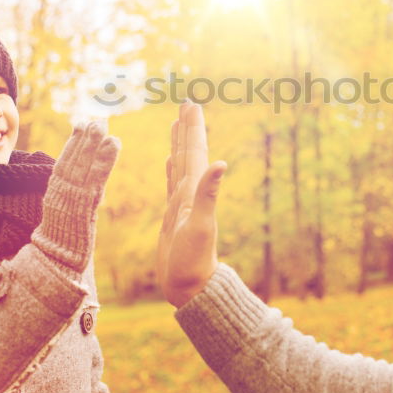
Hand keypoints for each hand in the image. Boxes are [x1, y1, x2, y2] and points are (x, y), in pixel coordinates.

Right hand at [34, 120, 119, 273]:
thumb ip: (68, 196)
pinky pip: (96, 177)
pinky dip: (105, 159)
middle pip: (74, 159)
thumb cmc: (61, 240)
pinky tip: (114, 143)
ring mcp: (73, 196)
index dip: (73, 143)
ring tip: (102, 125)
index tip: (80, 123)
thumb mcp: (62, 214)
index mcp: (55, 192)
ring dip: (93, 143)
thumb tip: (75, 181)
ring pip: (83, 164)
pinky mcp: (86, 203)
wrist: (56, 261)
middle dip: (84, 138)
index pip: (64, 162)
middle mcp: (62, 190)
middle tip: (96, 120)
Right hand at [158, 102, 226, 307]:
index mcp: (195, 192)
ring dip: (179, 143)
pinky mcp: (174, 216)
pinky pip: (172, 184)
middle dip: (187, 128)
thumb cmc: (194, 262)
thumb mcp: (201, 226)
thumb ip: (208, 194)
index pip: (195, 152)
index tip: (191, 105)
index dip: (193, 129)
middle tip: (187, 104)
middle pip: (188, 153)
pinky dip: (172, 168)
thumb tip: (221, 163)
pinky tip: (172, 160)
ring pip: (180, 165)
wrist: (190, 288)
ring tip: (178, 123)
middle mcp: (190, 194)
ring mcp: (182, 204)